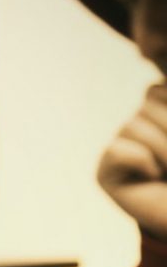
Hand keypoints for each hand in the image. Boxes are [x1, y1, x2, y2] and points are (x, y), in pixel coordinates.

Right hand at [97, 84, 166, 238]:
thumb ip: (163, 109)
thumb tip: (149, 87)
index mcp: (159, 112)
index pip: (157, 88)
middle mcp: (137, 127)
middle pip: (147, 99)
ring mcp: (119, 148)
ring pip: (132, 124)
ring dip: (162, 149)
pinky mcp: (105, 174)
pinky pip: (118, 150)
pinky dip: (142, 163)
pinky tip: (151, 179)